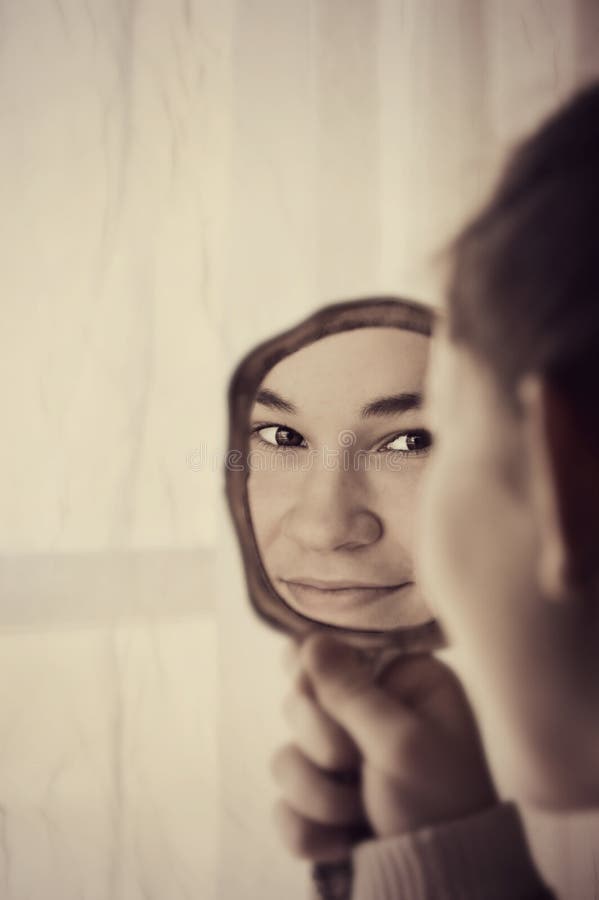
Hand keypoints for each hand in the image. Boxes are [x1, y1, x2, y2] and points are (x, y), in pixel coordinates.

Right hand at [271, 634, 497, 861]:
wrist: (439, 890)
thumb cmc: (438, 804)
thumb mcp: (400, 741)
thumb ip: (350, 690)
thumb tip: (309, 639)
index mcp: (401, 681)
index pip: (333, 650)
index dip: (313, 675)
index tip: (316, 695)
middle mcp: (370, 713)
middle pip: (298, 702)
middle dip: (321, 744)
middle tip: (351, 763)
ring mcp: (344, 761)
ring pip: (285, 757)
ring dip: (317, 794)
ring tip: (358, 813)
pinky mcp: (325, 805)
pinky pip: (284, 805)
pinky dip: (309, 830)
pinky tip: (343, 841)